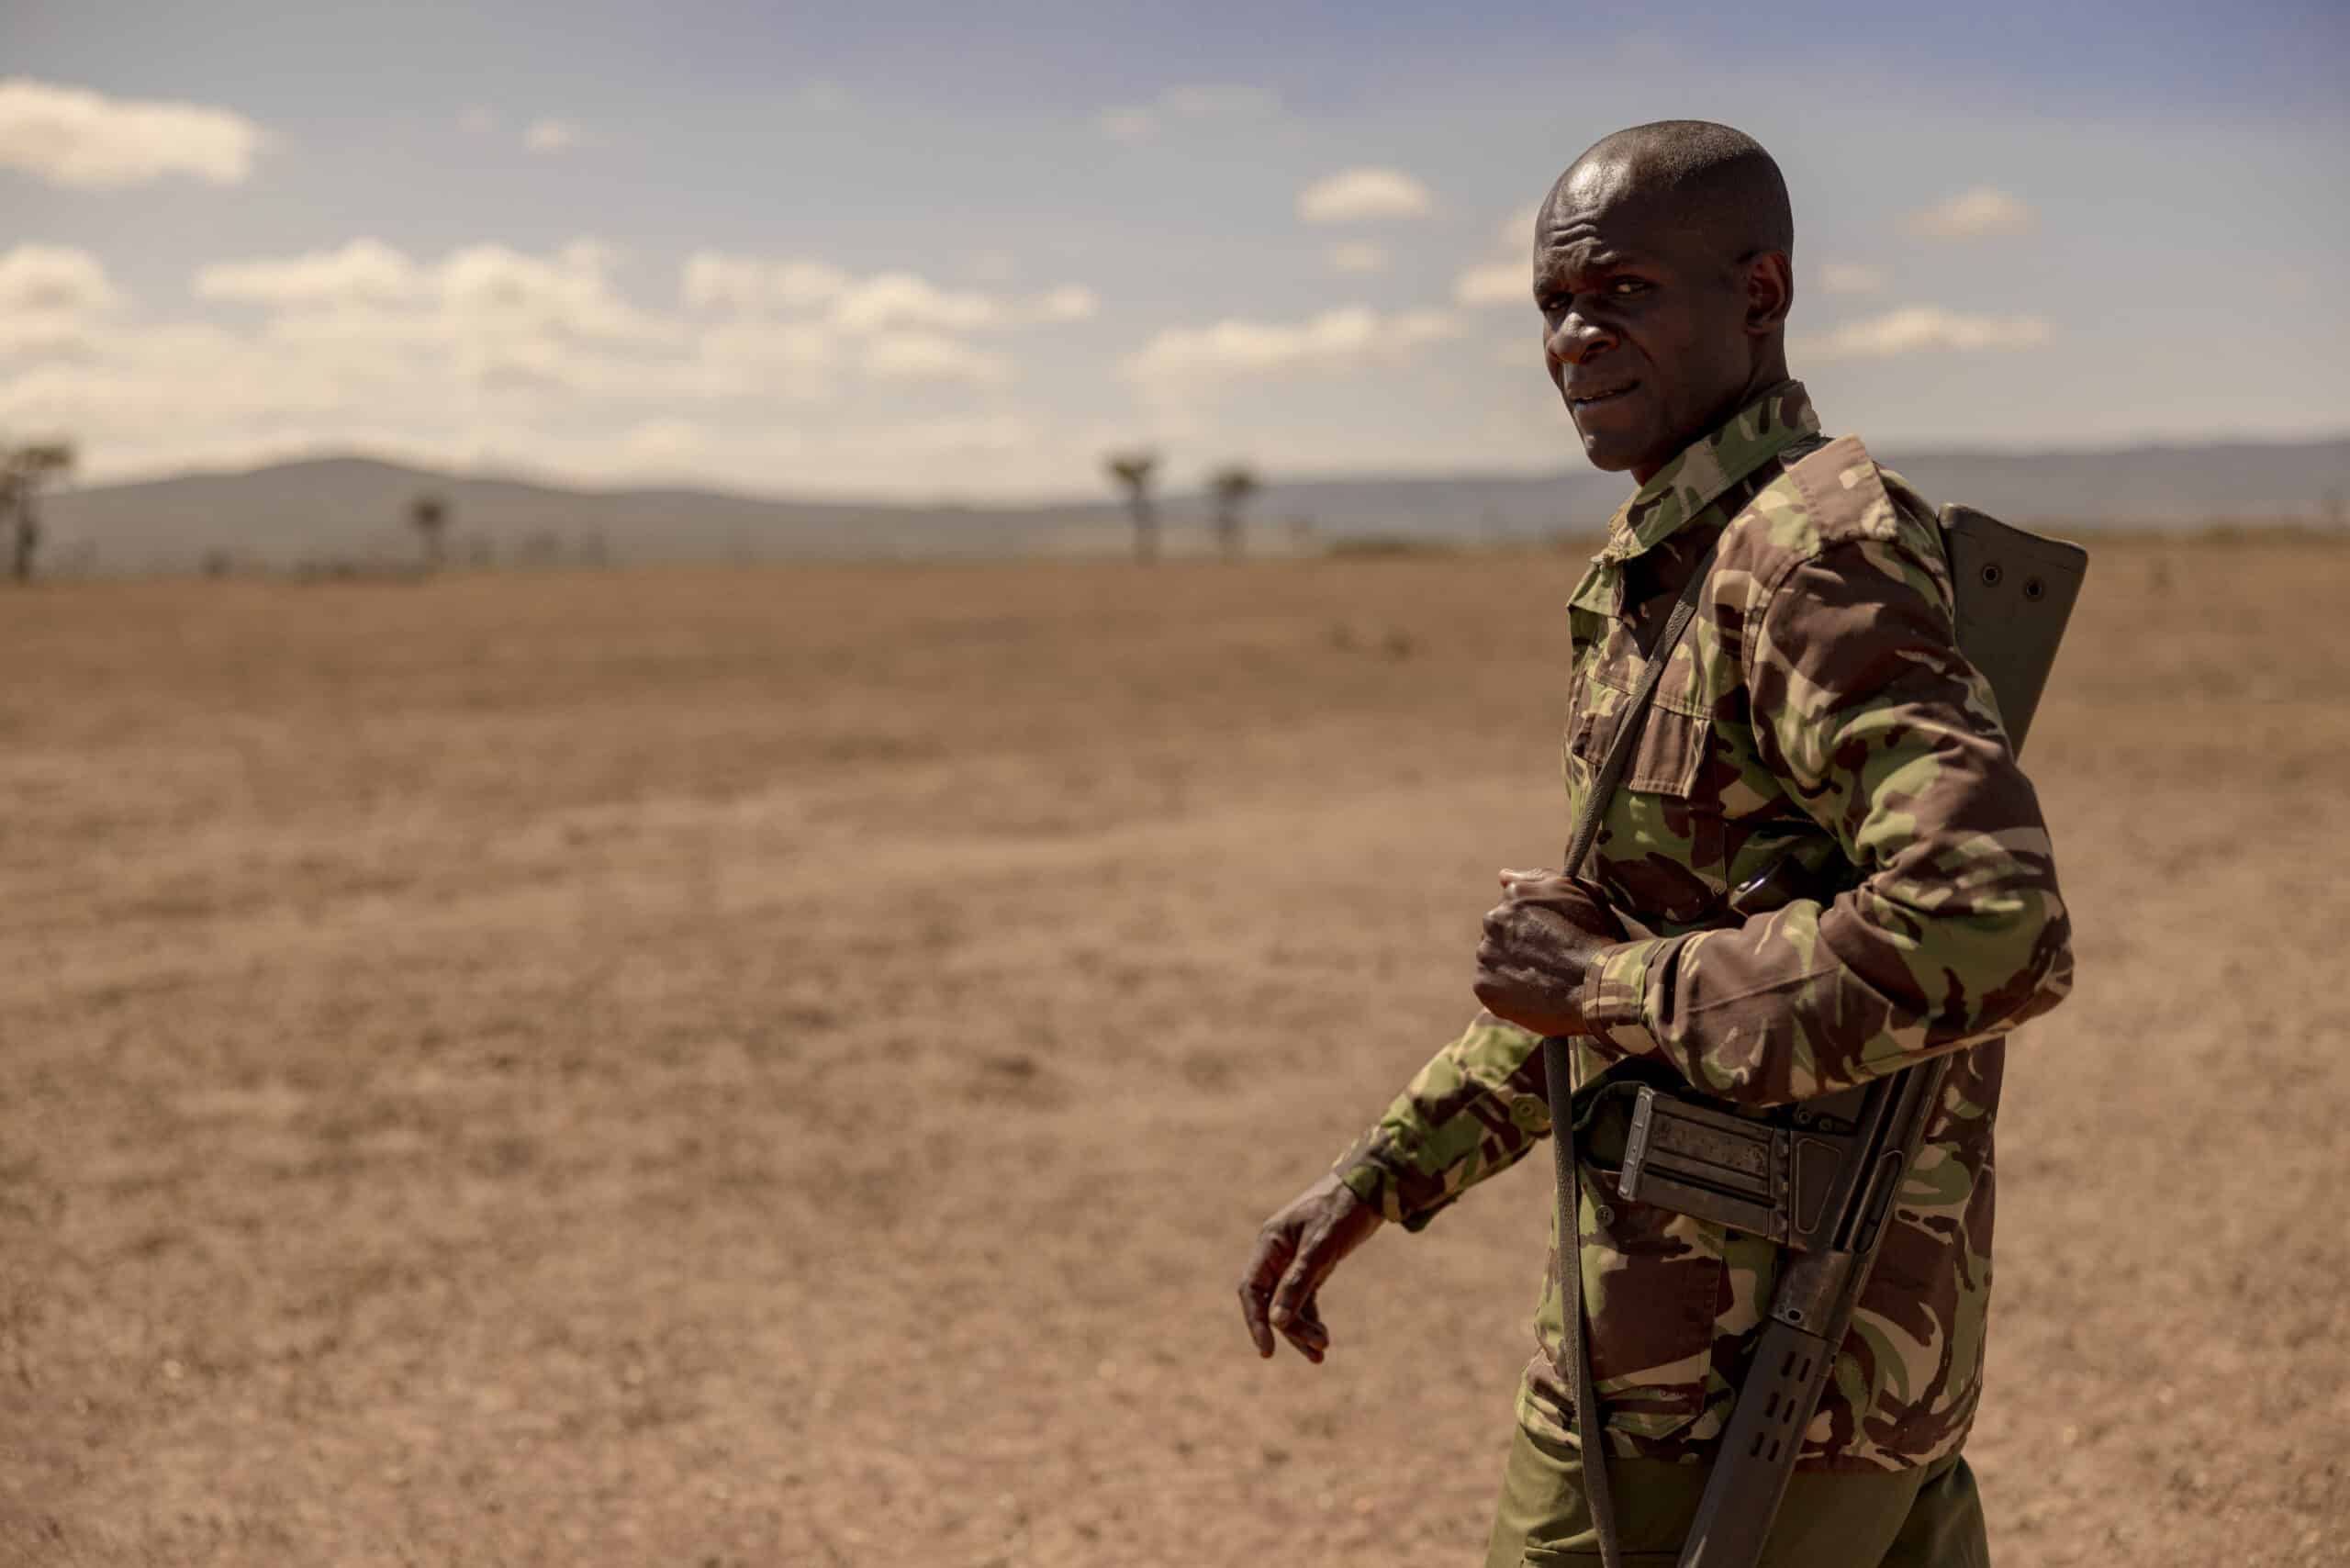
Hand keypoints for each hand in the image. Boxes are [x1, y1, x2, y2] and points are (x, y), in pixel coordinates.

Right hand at [1238, 1173, 1382, 1363]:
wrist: (1372, 1188)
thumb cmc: (1343, 1209)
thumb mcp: (1320, 1246)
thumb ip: (1297, 1283)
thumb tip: (1276, 1322)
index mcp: (1270, 1243)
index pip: (1251, 1289)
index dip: (1255, 1321)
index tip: (1267, 1350)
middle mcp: (1277, 1254)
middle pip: (1271, 1302)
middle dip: (1291, 1328)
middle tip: (1319, 1347)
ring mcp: (1294, 1261)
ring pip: (1288, 1305)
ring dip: (1303, 1328)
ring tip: (1323, 1349)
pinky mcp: (1313, 1267)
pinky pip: (1304, 1301)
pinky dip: (1311, 1319)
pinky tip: (1322, 1340)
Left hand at [1472, 868, 1626, 1037]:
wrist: (1600, 983)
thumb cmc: (1597, 936)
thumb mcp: (1580, 892)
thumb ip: (1538, 878)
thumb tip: (1502, 875)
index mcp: (1514, 894)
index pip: (1512, 907)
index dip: (1533, 925)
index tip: (1551, 939)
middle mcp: (1494, 919)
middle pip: (1499, 931)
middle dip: (1517, 943)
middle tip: (1547, 961)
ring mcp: (1487, 953)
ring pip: (1493, 958)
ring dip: (1510, 966)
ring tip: (1542, 980)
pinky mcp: (1484, 985)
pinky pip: (1490, 987)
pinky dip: (1505, 992)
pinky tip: (1532, 995)